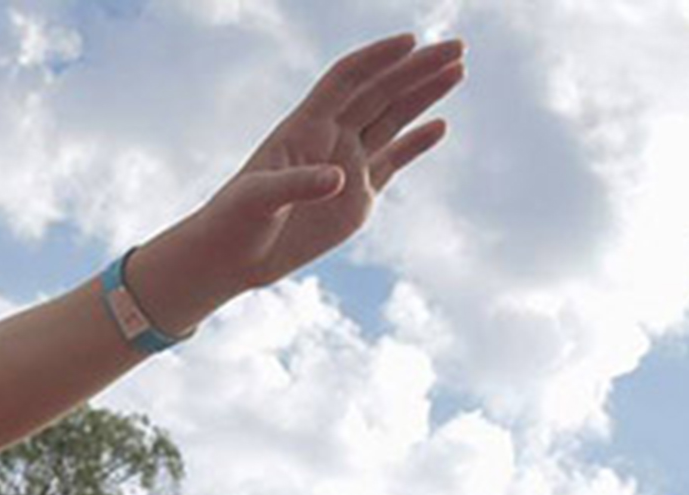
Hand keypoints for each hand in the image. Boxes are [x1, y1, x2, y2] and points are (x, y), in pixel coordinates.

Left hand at [141, 32, 464, 323]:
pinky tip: (440, 125)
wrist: (232, 258)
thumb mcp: (258, 200)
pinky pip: (393, 161)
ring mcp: (347, 165)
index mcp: (303, 127)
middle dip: (417, 69)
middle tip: (456, 47)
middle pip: (379, 92)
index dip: (377, 58)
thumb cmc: (233, 221)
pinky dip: (416, 143)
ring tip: (457, 69)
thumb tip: (341, 178)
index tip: (411, 41)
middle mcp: (329, 138)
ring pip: (392, 120)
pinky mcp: (358, 196)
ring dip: (424, 95)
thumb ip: (297, 185)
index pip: (346, 80)